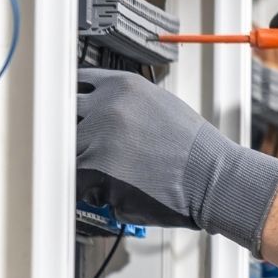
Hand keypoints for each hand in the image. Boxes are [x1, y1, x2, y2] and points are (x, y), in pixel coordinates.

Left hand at [76, 68, 277, 251]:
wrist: (214, 179)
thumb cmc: (194, 149)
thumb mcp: (160, 105)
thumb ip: (123, 102)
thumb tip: (97, 108)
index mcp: (120, 87)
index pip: (74, 86)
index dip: (72, 105)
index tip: (70, 115)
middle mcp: (105, 109)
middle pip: (64, 121)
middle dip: (78, 139)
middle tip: (96, 153)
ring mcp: (98, 141)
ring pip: (68, 154)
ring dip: (84, 166)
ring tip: (115, 175)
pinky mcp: (97, 173)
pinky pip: (77, 184)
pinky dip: (93, 192)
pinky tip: (119, 190)